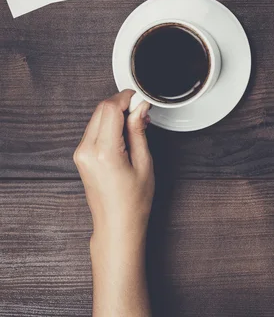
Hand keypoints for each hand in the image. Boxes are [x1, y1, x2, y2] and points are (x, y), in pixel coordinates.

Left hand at [74, 90, 154, 240]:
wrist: (117, 224)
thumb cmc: (133, 201)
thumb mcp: (144, 163)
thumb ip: (138, 131)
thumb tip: (140, 108)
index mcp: (104, 152)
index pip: (110, 109)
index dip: (127, 98)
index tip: (141, 99)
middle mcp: (87, 150)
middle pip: (101, 110)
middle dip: (122, 104)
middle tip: (142, 112)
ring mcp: (80, 153)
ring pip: (97, 117)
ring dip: (116, 114)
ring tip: (136, 125)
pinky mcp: (81, 156)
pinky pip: (94, 130)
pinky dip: (109, 125)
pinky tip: (125, 133)